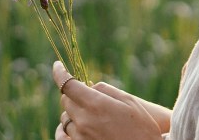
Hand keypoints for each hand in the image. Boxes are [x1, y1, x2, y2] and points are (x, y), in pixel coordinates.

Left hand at [52, 61, 166, 139]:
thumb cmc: (142, 127)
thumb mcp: (129, 101)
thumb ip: (105, 90)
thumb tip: (88, 85)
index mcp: (96, 104)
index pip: (68, 84)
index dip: (59, 73)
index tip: (57, 66)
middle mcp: (84, 121)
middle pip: (65, 101)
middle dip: (73, 94)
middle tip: (86, 95)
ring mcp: (80, 137)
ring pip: (65, 119)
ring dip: (73, 112)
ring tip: (90, 114)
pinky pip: (63, 136)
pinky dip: (65, 130)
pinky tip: (75, 126)